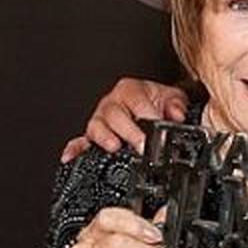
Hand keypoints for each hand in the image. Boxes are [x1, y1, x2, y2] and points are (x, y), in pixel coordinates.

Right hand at [60, 79, 188, 162]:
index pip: (135, 99)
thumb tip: (176, 114)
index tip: (156, 123)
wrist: (151, 110)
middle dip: (128, 130)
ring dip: (104, 137)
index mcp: (130, 90)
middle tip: (141, 144)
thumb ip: (176, 104)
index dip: (146, 112)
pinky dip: (75, 150)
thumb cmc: (157, 103)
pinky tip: (71, 157)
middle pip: (113, 114)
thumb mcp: (172, 98)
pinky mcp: (93, 138)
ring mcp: (100, 121)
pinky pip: (79, 142)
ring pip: (96, 126)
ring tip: (115, 146)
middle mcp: (112, 104)